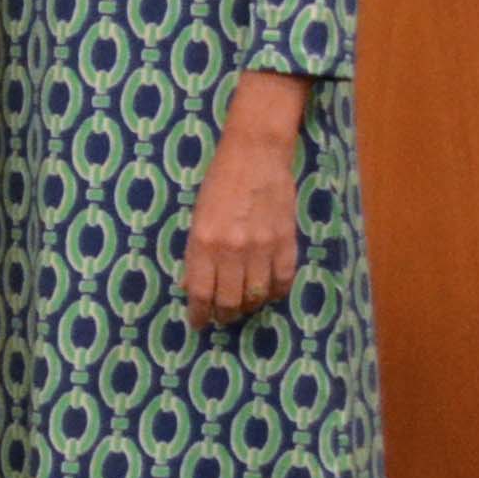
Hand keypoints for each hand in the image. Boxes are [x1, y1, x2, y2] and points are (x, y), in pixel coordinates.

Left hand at [181, 114, 301, 329]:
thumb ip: (197, 252)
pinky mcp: (286, 242)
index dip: (199, 314)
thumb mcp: (197, 216)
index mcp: (203, 241)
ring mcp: (262, 247)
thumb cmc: (219, 182)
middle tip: (221, 317)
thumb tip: (192, 285)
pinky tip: (268, 294)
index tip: (198, 323)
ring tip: (242, 307)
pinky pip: (283, 281)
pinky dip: (275, 293)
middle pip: (229, 300)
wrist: (255, 154)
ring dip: (248, 307)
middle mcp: (232, 249)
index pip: (200, 292)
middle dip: (223, 315)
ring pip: (256, 295)